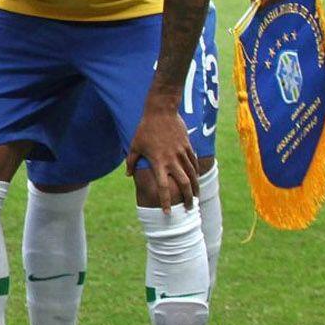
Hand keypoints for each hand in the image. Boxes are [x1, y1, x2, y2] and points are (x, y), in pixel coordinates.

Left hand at [128, 97, 198, 212]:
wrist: (161, 111)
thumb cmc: (144, 129)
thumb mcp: (134, 145)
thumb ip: (131, 162)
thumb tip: (127, 175)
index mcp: (157, 162)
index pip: (163, 186)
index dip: (165, 201)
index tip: (167, 212)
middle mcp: (172, 160)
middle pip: (184, 184)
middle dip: (188, 198)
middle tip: (189, 208)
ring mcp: (182, 153)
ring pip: (192, 174)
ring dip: (195, 187)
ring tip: (196, 197)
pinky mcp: (188, 146)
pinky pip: (194, 162)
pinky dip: (196, 172)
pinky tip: (197, 179)